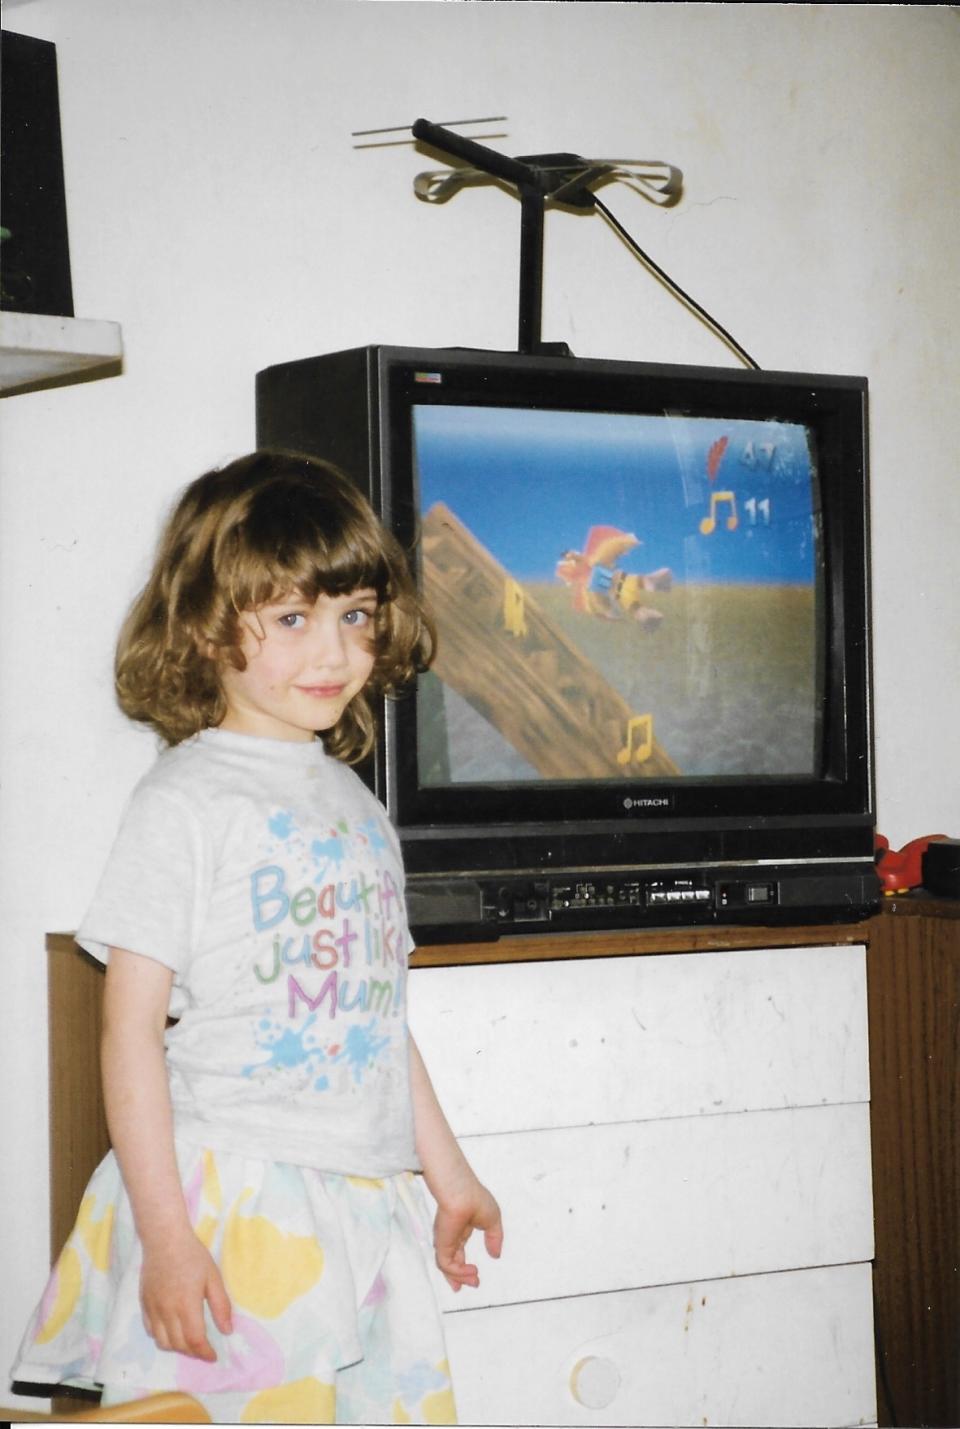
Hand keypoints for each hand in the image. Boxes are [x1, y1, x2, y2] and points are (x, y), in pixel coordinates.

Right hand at [139, 1231, 232, 1361]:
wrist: (165, 1240)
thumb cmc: (193, 1256)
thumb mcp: (213, 1277)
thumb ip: (221, 1306)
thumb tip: (227, 1331)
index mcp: (187, 1306)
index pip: (195, 1340)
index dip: (205, 1353)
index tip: (213, 1356)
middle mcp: (167, 1312)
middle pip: (179, 1345)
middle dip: (193, 1352)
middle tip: (203, 1349)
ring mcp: (153, 1309)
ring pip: (162, 1342)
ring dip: (176, 1347)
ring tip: (188, 1342)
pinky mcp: (144, 1304)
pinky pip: (150, 1331)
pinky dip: (161, 1338)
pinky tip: (171, 1331)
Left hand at [433, 1178, 502, 1292]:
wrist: (462, 1192)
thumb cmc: (476, 1199)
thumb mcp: (492, 1220)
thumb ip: (494, 1238)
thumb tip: (496, 1255)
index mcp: (460, 1228)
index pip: (458, 1251)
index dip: (464, 1266)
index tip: (475, 1275)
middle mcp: (450, 1236)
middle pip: (451, 1262)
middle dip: (459, 1277)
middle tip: (473, 1285)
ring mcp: (445, 1240)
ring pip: (448, 1266)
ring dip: (461, 1277)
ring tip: (475, 1281)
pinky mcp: (442, 1244)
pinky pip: (447, 1265)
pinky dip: (458, 1272)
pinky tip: (472, 1271)